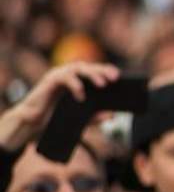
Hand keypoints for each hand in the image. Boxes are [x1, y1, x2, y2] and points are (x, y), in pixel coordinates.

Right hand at [0, 62, 119, 149]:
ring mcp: (58, 76)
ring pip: (77, 68)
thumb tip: (113, 115)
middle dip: (102, 71)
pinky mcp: (49, 81)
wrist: (34, 124)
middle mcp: (68, 76)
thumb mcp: (80, 119)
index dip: (106, 71)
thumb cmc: (55, 118)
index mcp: (77, 81)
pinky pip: (63, 78)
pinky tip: (81, 95)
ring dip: (91, 75)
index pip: (94, 72)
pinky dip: (74, 84)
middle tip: (115, 78)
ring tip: (102, 85)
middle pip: (88, 67)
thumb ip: (95, 117)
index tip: (121, 78)